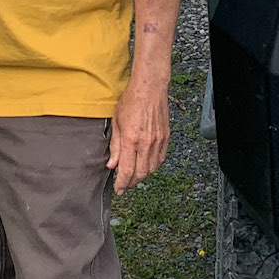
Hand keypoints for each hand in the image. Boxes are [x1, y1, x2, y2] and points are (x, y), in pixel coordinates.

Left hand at [108, 75, 169, 194]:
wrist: (149, 88)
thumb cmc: (131, 101)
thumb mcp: (116, 123)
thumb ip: (114, 146)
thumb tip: (112, 165)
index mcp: (131, 139)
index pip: (126, 170)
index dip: (121, 183)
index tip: (118, 190)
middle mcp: (146, 143)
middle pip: (140, 173)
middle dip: (131, 183)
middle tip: (124, 186)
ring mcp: (158, 141)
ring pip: (151, 169)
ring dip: (142, 176)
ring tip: (133, 177)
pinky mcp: (166, 137)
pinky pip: (160, 159)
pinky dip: (153, 166)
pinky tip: (146, 166)